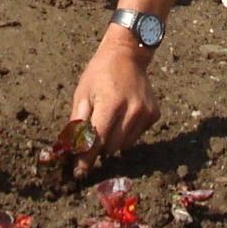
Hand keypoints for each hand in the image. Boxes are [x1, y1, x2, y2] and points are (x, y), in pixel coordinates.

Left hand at [69, 32, 159, 155]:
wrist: (127, 54)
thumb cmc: (99, 73)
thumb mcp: (82, 94)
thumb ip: (78, 123)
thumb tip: (72, 150)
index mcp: (111, 104)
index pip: (97, 140)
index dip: (86, 159)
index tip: (79, 173)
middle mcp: (132, 110)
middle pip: (111, 147)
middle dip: (99, 147)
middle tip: (92, 138)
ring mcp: (146, 113)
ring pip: (125, 145)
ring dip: (113, 140)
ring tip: (109, 120)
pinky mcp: (154, 114)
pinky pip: (136, 136)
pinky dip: (127, 132)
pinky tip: (123, 115)